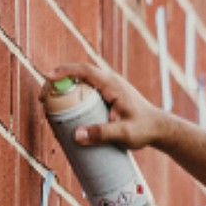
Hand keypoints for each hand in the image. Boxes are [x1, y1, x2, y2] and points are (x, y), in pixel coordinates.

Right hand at [40, 63, 168, 149]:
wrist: (161, 129)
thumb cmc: (145, 129)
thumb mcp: (124, 133)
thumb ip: (102, 134)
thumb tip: (76, 135)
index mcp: (113, 85)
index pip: (85, 70)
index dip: (64, 71)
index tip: (47, 77)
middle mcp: (110, 82)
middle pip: (79, 74)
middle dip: (58, 82)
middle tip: (44, 98)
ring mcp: (110, 88)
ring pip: (82, 83)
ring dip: (65, 89)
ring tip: (50, 104)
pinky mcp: (109, 96)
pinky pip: (88, 91)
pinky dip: (75, 96)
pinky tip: (66, 109)